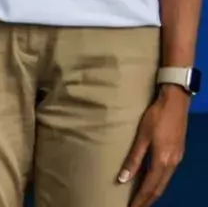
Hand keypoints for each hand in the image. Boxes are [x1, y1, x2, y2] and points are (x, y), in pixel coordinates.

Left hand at [120, 85, 189, 206]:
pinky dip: (158, 183)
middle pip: (159, 188)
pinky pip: (167, 175)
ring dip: (153, 193)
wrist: (175, 103)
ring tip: (141, 200)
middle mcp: (172, 164)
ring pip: (164, 183)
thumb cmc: (155, 117)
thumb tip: (122, 179)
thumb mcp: (141, 137)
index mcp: (162, 161)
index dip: (140, 200)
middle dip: (147, 201)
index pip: (149, 187)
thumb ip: (133, 159)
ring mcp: (177, 159)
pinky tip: (151, 183)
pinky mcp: (177, 154)